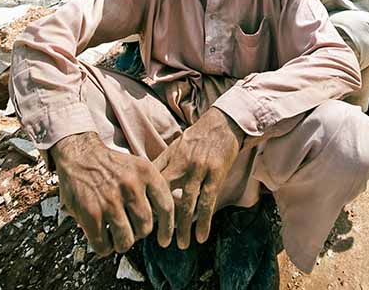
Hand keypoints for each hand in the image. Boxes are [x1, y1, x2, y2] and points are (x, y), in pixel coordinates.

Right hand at [52, 132, 173, 255]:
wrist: (80, 155)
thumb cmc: (111, 165)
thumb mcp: (137, 166)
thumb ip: (151, 188)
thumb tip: (164, 217)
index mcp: (145, 172)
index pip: (166, 206)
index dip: (167, 227)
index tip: (164, 240)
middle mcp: (130, 185)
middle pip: (145, 228)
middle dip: (138, 234)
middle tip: (130, 229)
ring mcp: (110, 200)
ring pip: (126, 241)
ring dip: (121, 243)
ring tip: (115, 235)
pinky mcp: (91, 212)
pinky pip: (103, 244)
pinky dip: (104, 247)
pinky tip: (102, 237)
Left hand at [153, 108, 243, 249]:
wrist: (223, 123)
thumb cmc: (198, 136)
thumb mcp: (176, 145)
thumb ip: (162, 163)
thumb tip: (144, 180)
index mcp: (171, 158)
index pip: (155, 184)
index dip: (148, 202)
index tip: (144, 220)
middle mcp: (183, 164)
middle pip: (168, 196)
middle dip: (163, 219)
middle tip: (160, 240)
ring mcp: (199, 169)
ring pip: (188, 203)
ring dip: (184, 226)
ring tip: (182, 244)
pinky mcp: (216, 174)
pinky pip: (208, 201)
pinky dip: (204, 221)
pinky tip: (201, 236)